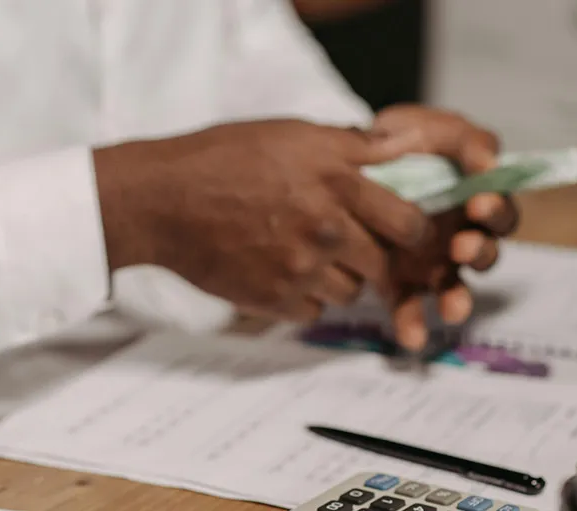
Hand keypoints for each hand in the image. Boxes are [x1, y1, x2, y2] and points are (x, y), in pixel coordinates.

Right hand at [93, 119, 427, 320]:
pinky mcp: (274, 300)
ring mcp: (301, 269)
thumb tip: (400, 146)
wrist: (163, 200)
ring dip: (339, 279)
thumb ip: (352, 146)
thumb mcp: (292, 133)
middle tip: (351, 246)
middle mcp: (326, 229)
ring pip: (350, 292)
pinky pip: (314, 312)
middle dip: (374, 257)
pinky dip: (305, 299)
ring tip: (308, 256)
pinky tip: (283, 273)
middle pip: (383, 264)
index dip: (413, 231)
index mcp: (338, 183)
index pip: (409, 223)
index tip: (404, 232)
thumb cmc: (224, 158)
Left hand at [368, 105, 519, 351]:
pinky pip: (411, 308)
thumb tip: (491, 162)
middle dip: (478, 252)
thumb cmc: (402, 143)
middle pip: (485, 253)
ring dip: (457, 299)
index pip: (500, 211)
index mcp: (475, 200)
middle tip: (461, 246)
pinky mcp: (401, 282)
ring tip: (451, 308)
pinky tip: (411, 338)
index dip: (497, 209)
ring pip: (455, 287)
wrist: (346, 163)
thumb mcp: (434, 128)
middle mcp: (461, 235)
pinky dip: (413, 324)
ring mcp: (433, 263)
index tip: (480, 203)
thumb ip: (467, 139)